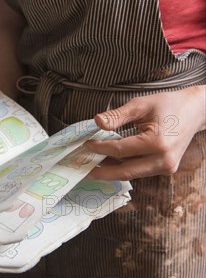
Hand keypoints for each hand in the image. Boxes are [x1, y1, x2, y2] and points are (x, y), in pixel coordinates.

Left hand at [86, 85, 205, 180]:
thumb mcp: (141, 105)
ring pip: (133, 173)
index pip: (121, 150)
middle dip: (103, 171)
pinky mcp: (166, 168)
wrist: (195, 111)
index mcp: (158, 143)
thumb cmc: (169, 104)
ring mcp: (167, 167)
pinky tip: (110, 163)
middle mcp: (164, 160)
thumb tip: (97, 122)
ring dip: (112, 170)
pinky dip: (124, 167)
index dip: (101, 148)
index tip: (86, 145)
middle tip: (83, 169)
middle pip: (126, 171)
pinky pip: (140, 170)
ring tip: (93, 166)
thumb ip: (117, 116)